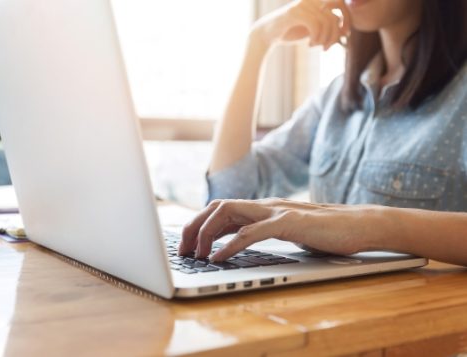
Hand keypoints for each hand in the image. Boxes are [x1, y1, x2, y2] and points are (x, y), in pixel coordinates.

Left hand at [178, 199, 382, 261]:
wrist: (360, 225)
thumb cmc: (325, 232)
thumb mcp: (288, 232)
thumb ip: (267, 232)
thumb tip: (242, 243)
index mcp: (263, 208)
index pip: (222, 210)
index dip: (200, 226)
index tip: (189, 246)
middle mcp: (265, 205)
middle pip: (217, 207)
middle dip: (195, 227)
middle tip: (184, 251)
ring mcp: (276, 211)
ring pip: (228, 212)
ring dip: (206, 233)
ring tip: (197, 255)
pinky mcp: (290, 222)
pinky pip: (252, 231)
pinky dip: (231, 244)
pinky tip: (219, 258)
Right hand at [251, 0, 350, 49]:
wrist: (268, 34)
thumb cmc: (292, 31)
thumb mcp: (313, 31)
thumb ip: (328, 28)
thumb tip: (345, 31)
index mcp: (316, 1)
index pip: (341, 3)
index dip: (347, 18)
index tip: (345, 33)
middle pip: (335, 12)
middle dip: (337, 31)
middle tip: (329, 45)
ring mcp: (302, 5)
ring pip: (327, 22)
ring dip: (324, 39)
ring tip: (315, 46)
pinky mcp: (295, 13)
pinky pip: (315, 25)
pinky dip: (316, 38)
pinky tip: (310, 45)